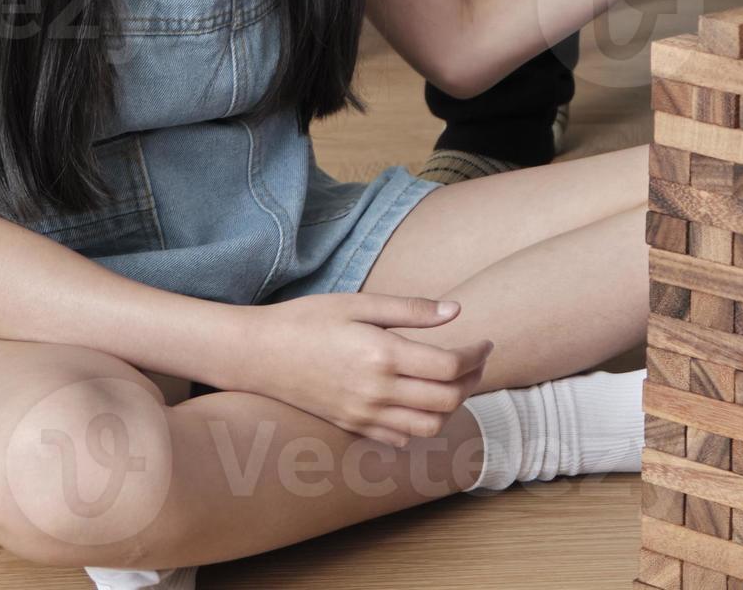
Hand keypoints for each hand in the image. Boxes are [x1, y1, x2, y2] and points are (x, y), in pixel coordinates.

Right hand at [234, 294, 493, 445]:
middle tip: (477, 360)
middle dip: (473, 380)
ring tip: (455, 381)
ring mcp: (363, 414)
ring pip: (429, 426)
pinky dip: (422, 424)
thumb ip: (410, 310)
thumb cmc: (307, 319)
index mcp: (382, 355)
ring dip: (452, 407)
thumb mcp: (358, 304)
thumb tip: (456, 312)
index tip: (484, 341)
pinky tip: (422, 401)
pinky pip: (400, 438)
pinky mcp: (352, 426)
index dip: (476, 355)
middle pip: (447, 400)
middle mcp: (376, 391)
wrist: (258, 354)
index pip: (450, 367)